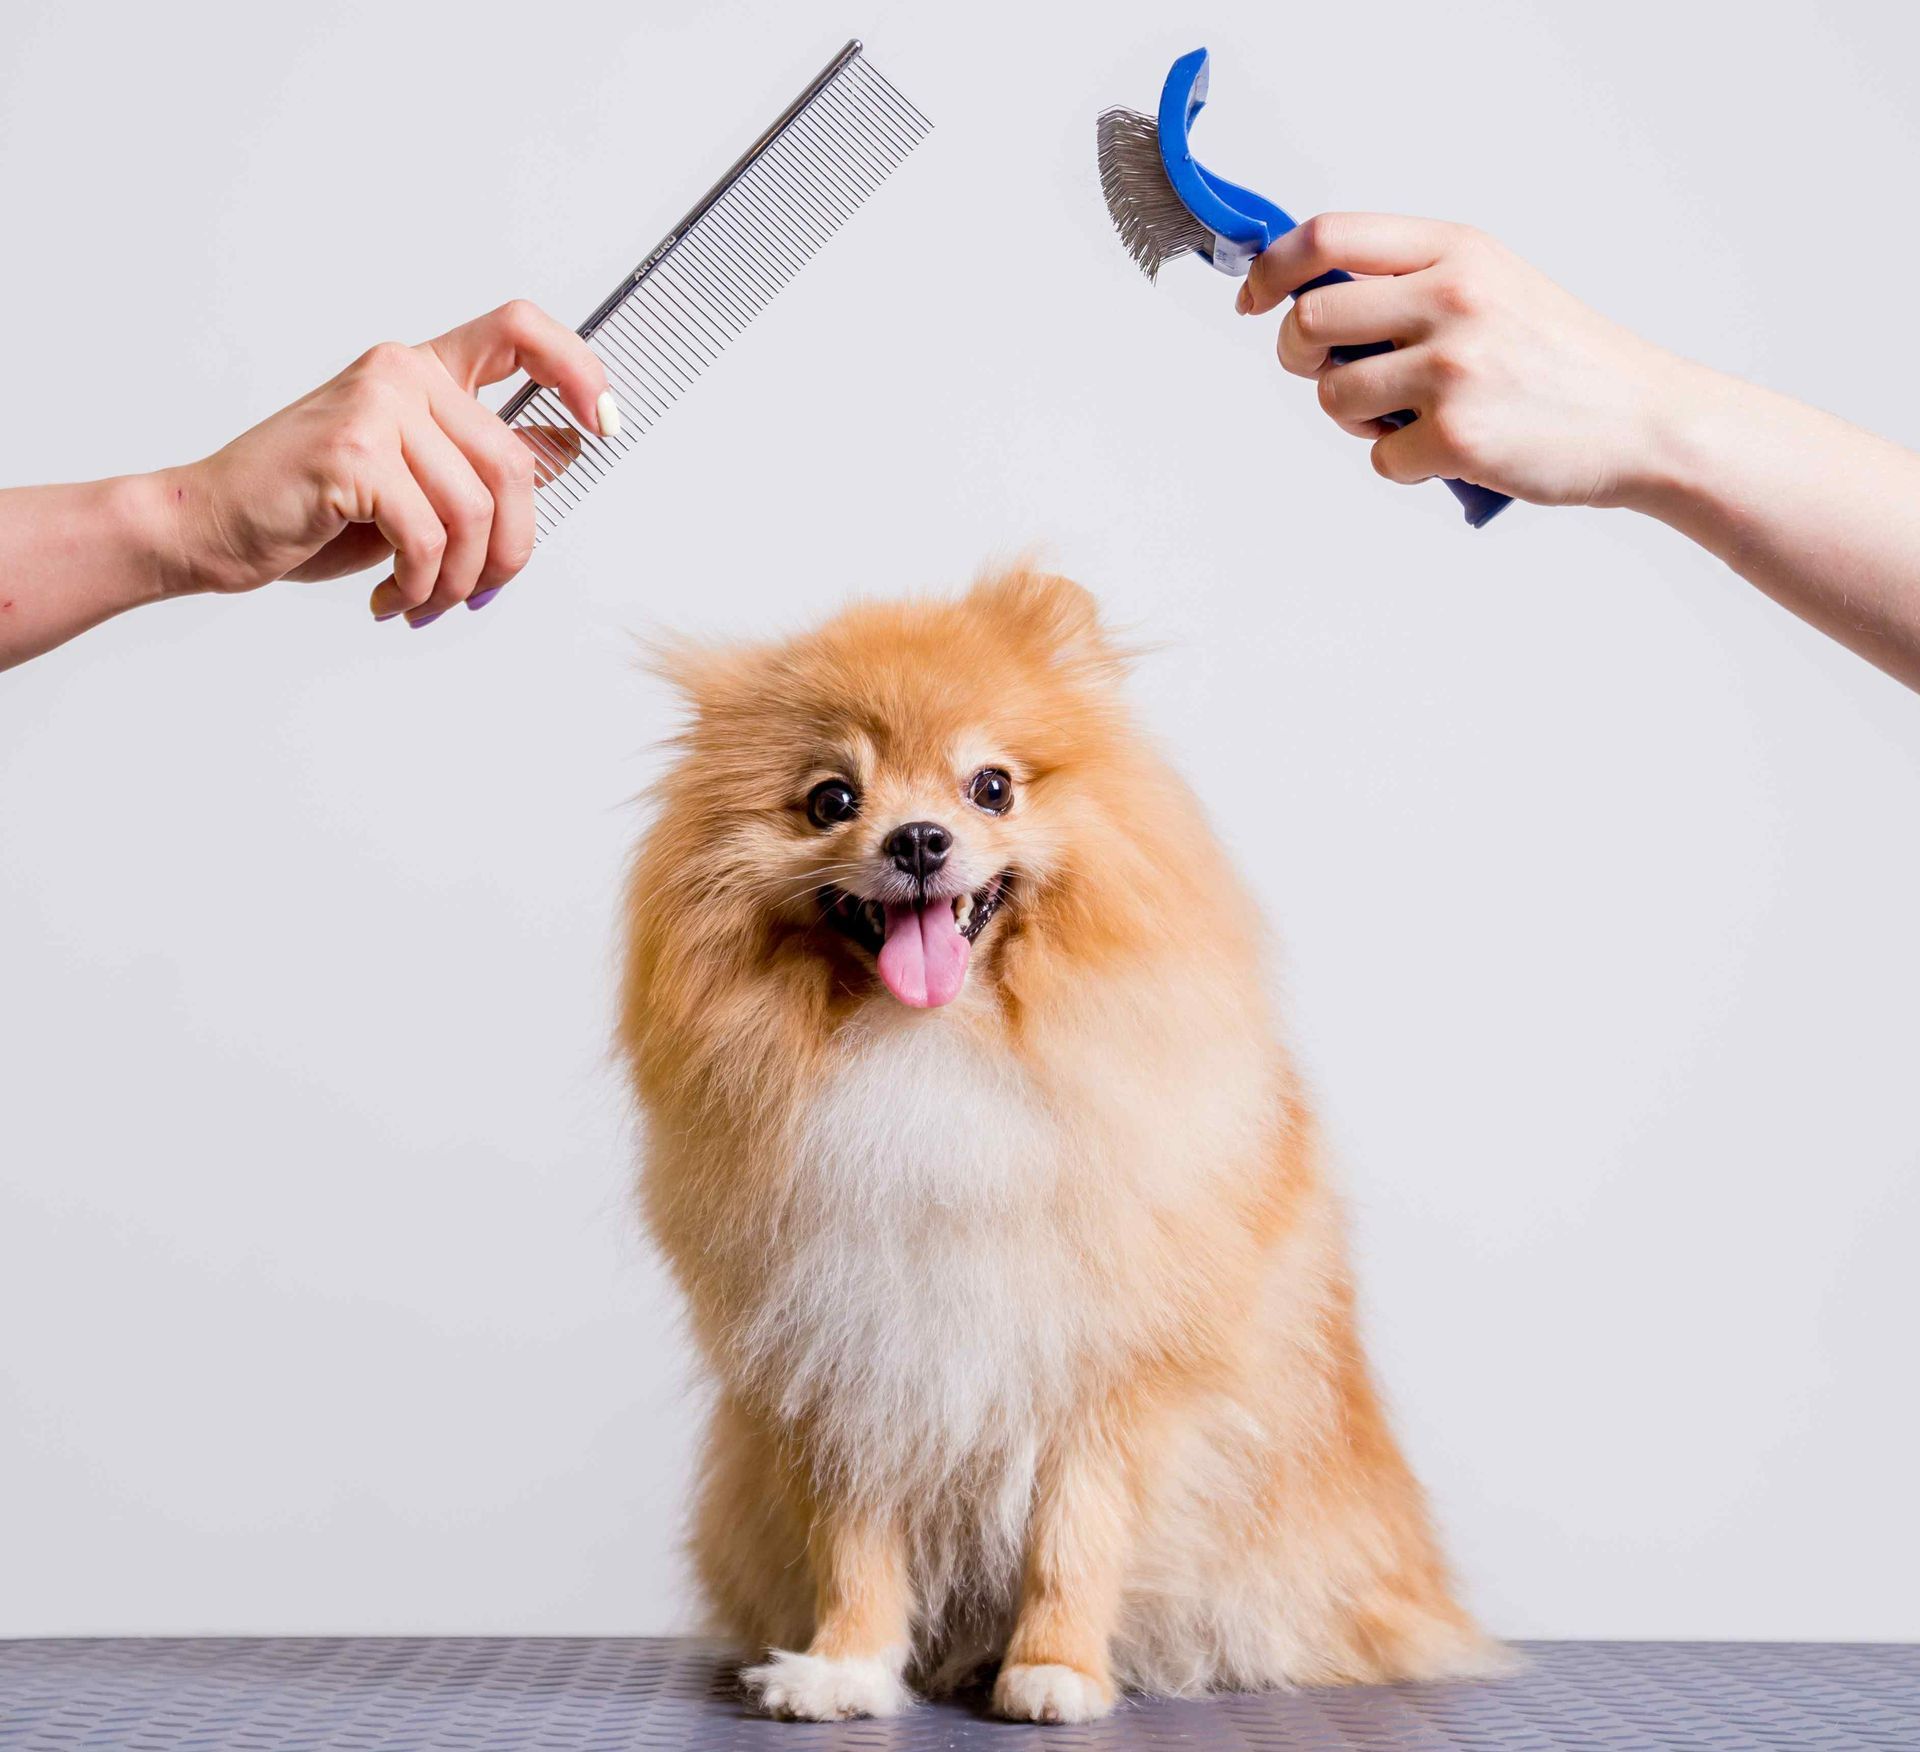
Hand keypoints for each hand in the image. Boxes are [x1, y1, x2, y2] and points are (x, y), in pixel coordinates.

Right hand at [165, 300, 613, 624]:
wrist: (213, 526)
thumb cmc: (314, 511)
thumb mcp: (419, 486)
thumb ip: (484, 464)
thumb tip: (567, 446)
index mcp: (421, 372)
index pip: (518, 332)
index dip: (576, 368)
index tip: (604, 421)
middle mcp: (400, 373)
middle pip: (513, 466)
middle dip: (510, 551)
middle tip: (478, 594)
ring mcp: (375, 407)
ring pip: (476, 510)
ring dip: (462, 580)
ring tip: (427, 600)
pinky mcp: (353, 453)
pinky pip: (430, 536)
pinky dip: (422, 584)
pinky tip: (394, 597)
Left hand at [1238, 215, 1694, 510]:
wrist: (1643, 419)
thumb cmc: (1561, 358)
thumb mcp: (1493, 282)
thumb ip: (1409, 279)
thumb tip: (1308, 296)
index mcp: (1456, 250)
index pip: (1327, 237)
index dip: (1271, 270)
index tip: (1254, 300)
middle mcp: (1451, 298)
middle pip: (1308, 323)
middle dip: (1300, 359)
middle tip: (1330, 374)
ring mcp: (1453, 368)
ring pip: (1333, 397)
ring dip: (1355, 419)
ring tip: (1409, 416)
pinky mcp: (1457, 437)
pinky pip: (1378, 460)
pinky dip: (1403, 465)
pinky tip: (1449, 451)